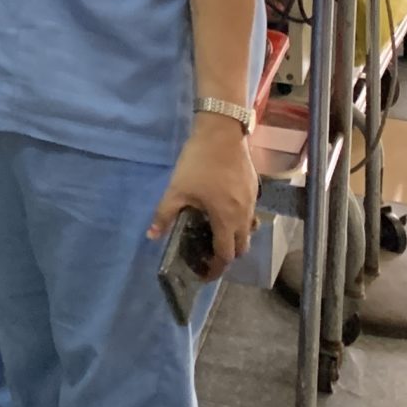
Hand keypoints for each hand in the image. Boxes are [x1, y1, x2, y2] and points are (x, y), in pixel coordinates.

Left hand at [149, 116, 257, 277]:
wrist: (222, 133)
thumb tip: (152, 236)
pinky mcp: (254, 189)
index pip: (225, 255)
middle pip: (241, 247)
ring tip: (215, 233)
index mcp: (226, 219)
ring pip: (248, 230)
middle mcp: (244, 216)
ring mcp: (252, 202)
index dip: (215, 269)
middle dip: (226, 256)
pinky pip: (250, 214)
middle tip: (207, 253)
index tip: (204, 273)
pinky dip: (239, 220)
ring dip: (235, 238)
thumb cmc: (199, 163)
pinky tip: (223, 210)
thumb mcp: (177, 189)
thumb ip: (164, 214)